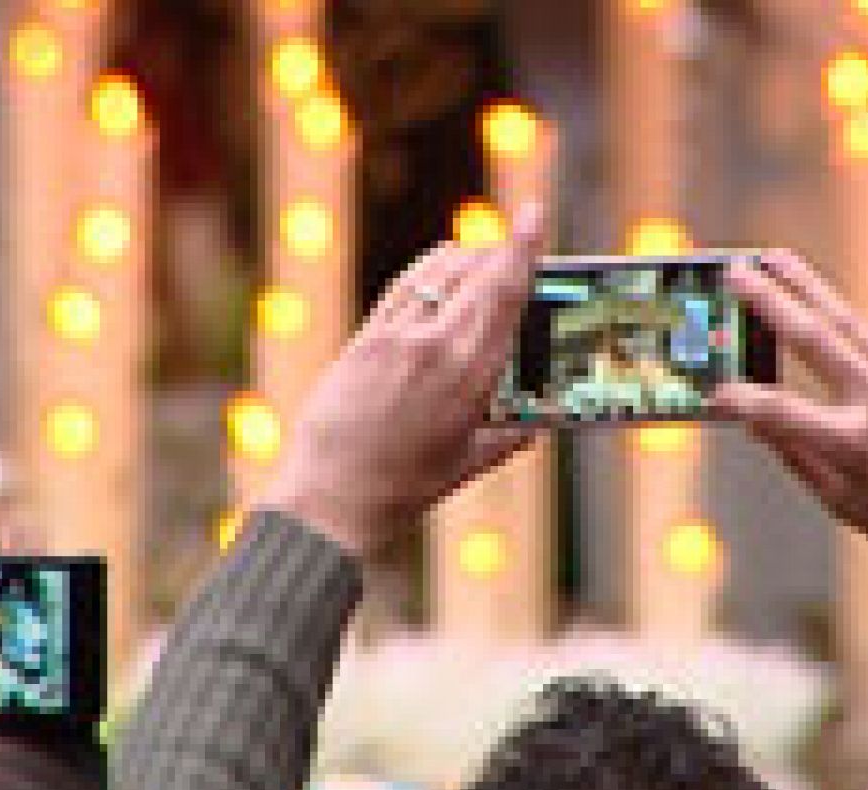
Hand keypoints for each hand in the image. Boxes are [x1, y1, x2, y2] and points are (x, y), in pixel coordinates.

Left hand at [259, 204, 545, 554]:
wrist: (332, 497)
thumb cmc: (403, 488)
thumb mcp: (467, 464)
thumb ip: (506, 439)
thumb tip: (535, 428)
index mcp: (472, 375)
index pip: (505, 295)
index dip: (523, 250)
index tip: (533, 214)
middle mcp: (436, 346)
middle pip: (477, 275)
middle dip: (502, 250)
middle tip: (519, 237)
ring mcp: (396, 337)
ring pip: (438, 273)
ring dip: (466, 258)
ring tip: (482, 257)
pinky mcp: (363, 338)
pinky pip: (403, 288)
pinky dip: (427, 272)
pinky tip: (437, 269)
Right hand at [713, 251, 867, 580]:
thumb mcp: (842, 501)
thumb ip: (795, 454)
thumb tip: (753, 420)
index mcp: (853, 445)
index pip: (778, 410)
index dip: (739, 398)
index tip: (713, 389)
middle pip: (813, 338)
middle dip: (770, 302)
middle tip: (736, 272)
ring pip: (847, 323)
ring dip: (808, 287)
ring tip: (776, 258)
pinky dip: (842, 320)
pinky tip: (819, 303)